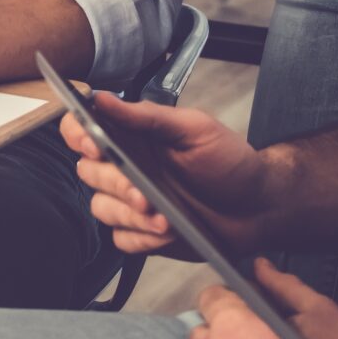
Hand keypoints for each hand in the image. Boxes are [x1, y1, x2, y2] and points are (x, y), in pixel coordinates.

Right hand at [59, 93, 270, 254]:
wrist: (259, 207)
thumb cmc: (231, 162)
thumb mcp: (195, 129)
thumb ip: (148, 116)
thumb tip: (104, 99)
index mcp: (133, 137)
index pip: (83, 129)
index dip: (78, 135)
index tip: (95, 144)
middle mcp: (127, 167)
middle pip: (87, 172)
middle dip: (115, 184)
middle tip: (144, 194)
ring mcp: (133, 202)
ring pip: (101, 208)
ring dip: (130, 215)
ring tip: (164, 219)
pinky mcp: (143, 233)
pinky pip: (121, 239)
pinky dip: (141, 238)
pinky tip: (166, 233)